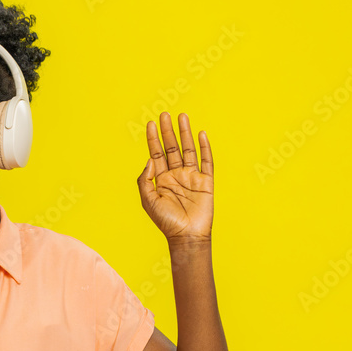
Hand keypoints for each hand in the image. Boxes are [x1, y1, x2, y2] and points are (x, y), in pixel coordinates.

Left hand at [136, 112, 213, 243]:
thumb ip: (145, 180)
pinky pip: (206, 161)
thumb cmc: (166, 221)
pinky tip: (200, 134)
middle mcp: (176, 175)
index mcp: (161, 179)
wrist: (187, 236)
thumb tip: (149, 160)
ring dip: (185, 134)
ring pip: (188, 150)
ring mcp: (191, 177)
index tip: (151, 123)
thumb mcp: (148, 201)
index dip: (153, 138)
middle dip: (168, 131)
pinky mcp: (206, 182)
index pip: (156, 153)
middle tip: (165, 114)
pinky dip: (204, 147)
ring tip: (182, 117)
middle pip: (171, 147)